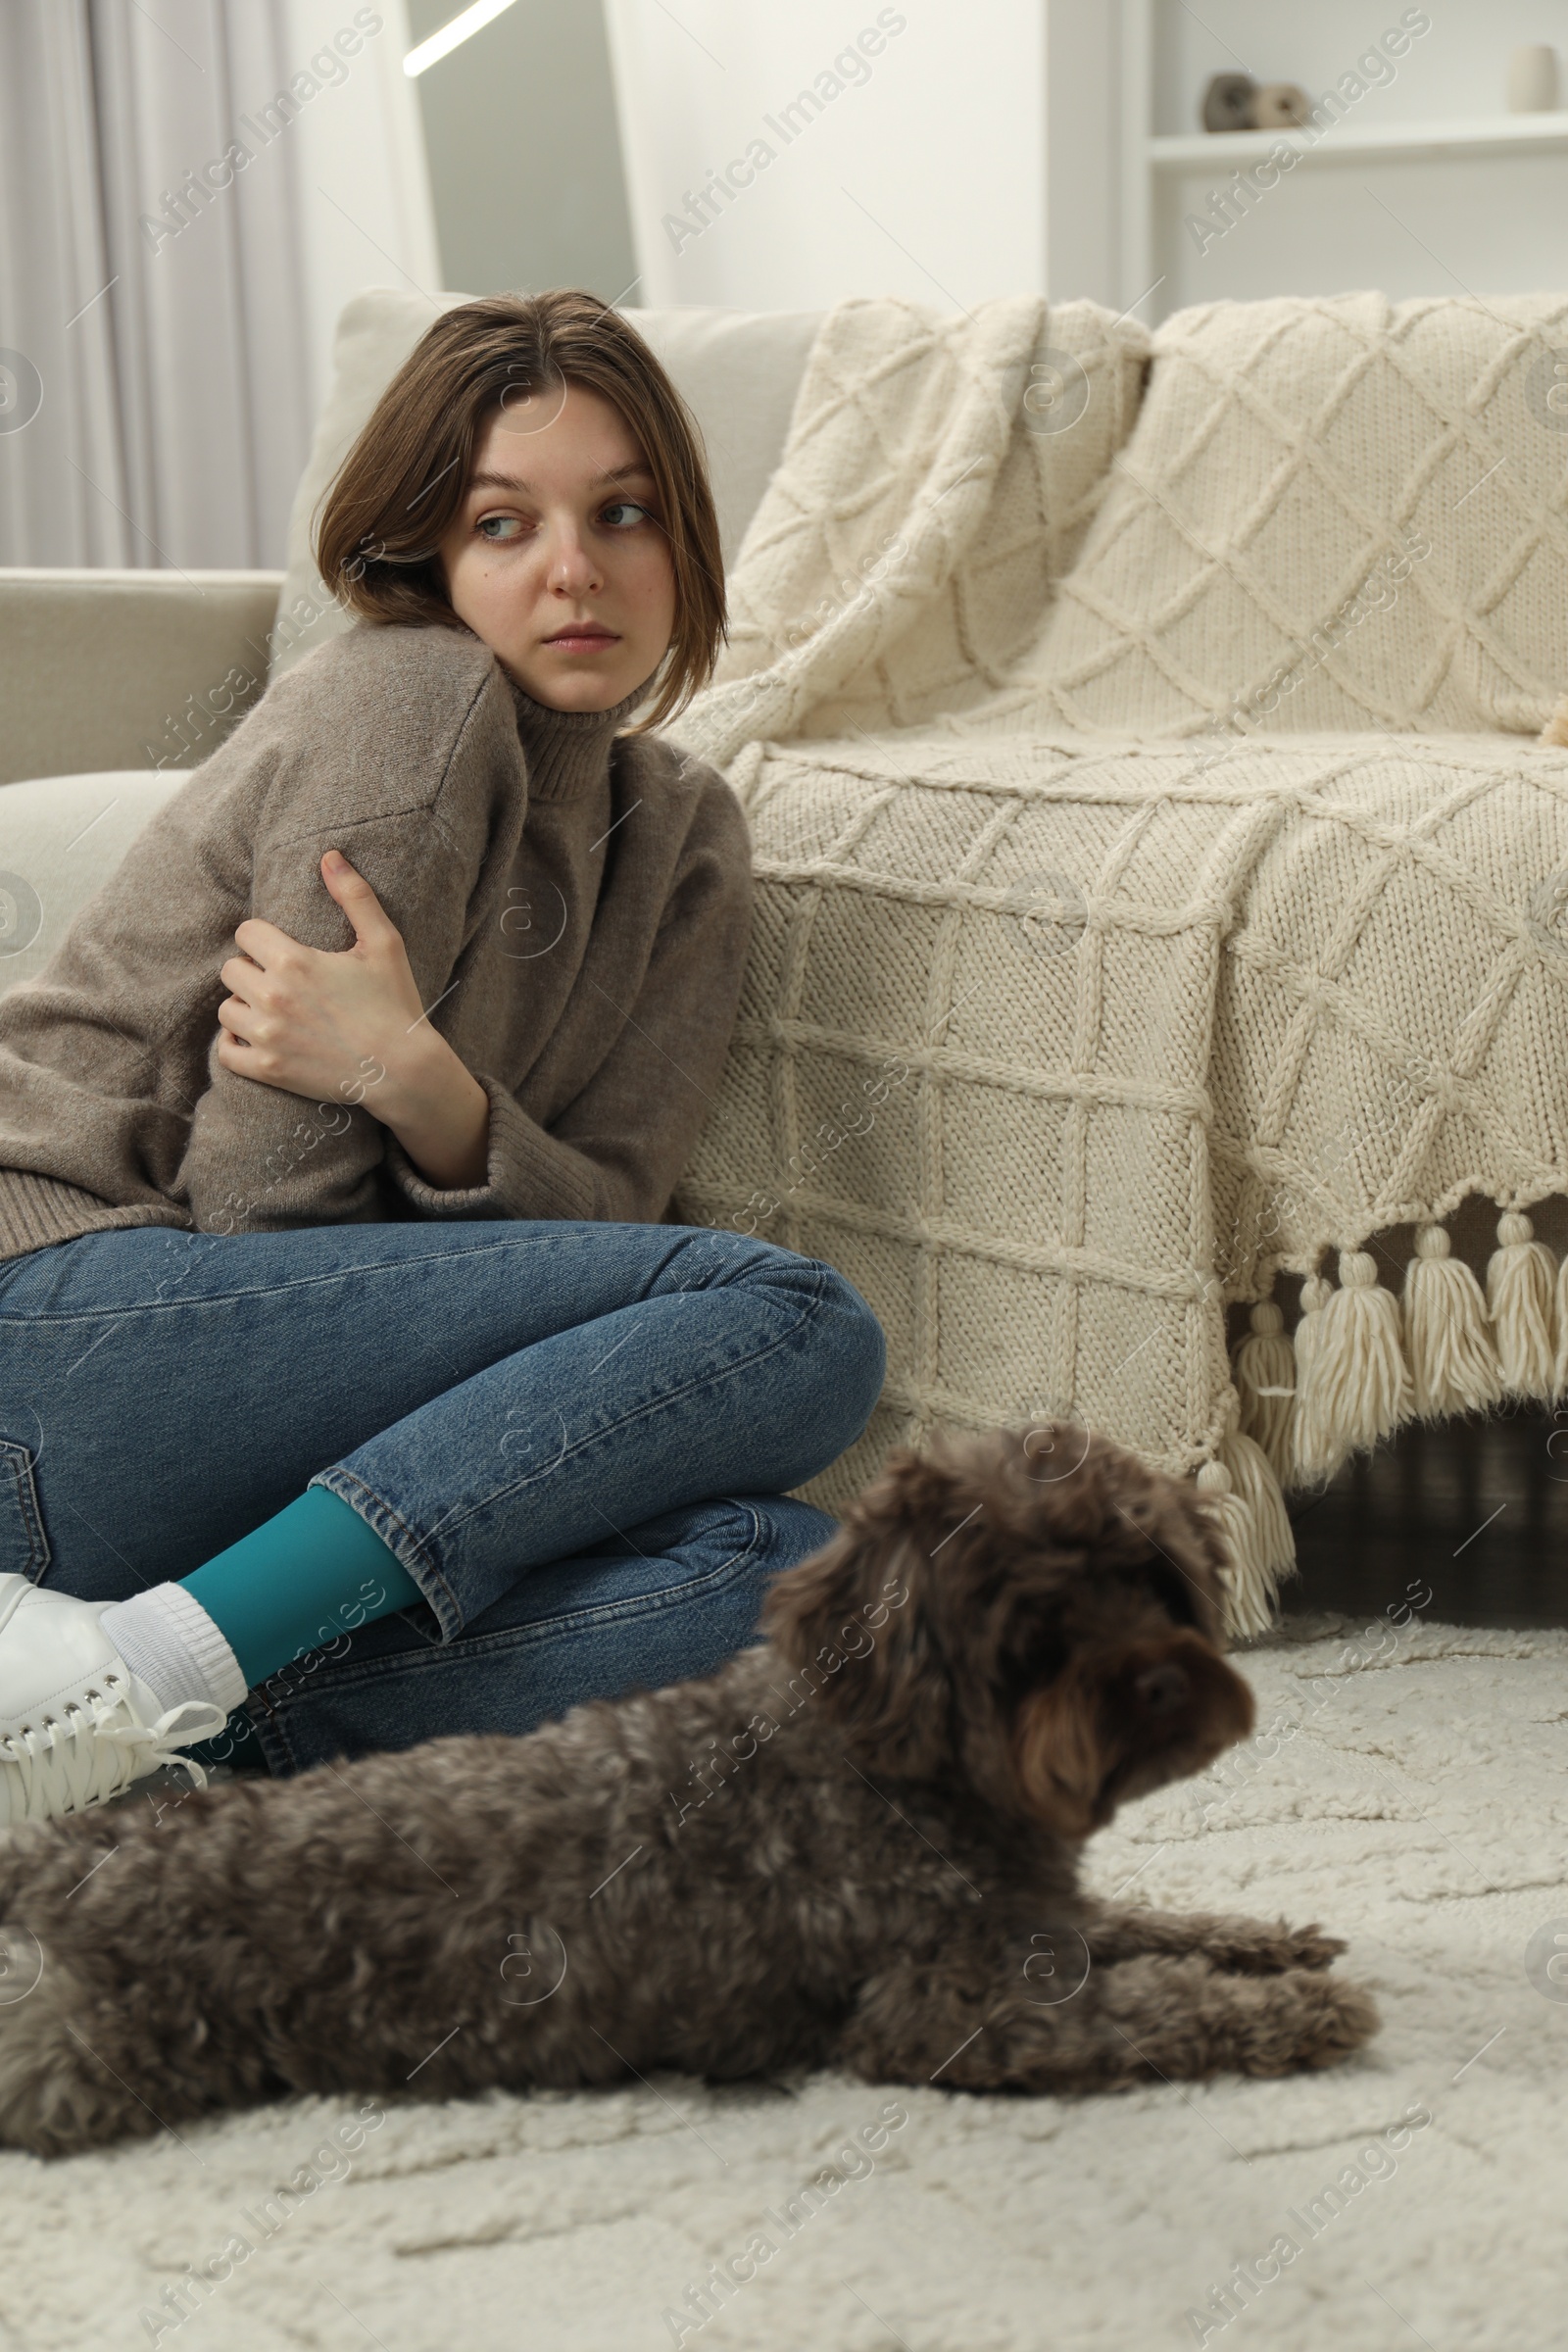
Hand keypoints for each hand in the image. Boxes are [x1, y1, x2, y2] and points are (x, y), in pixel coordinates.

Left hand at [216, 851, 425, 1110]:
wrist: (404, 1071)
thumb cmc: (396, 1004)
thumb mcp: (384, 944)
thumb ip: (355, 896)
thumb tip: (330, 856)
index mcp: (294, 961)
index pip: (246, 933)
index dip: (262, 938)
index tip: (280, 949)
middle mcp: (273, 996)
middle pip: (231, 969)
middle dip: (252, 971)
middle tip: (279, 981)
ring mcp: (267, 1035)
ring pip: (226, 1009)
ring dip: (244, 1006)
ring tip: (270, 1009)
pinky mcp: (268, 1069)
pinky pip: (225, 1051)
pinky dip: (234, 1043)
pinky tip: (254, 1036)